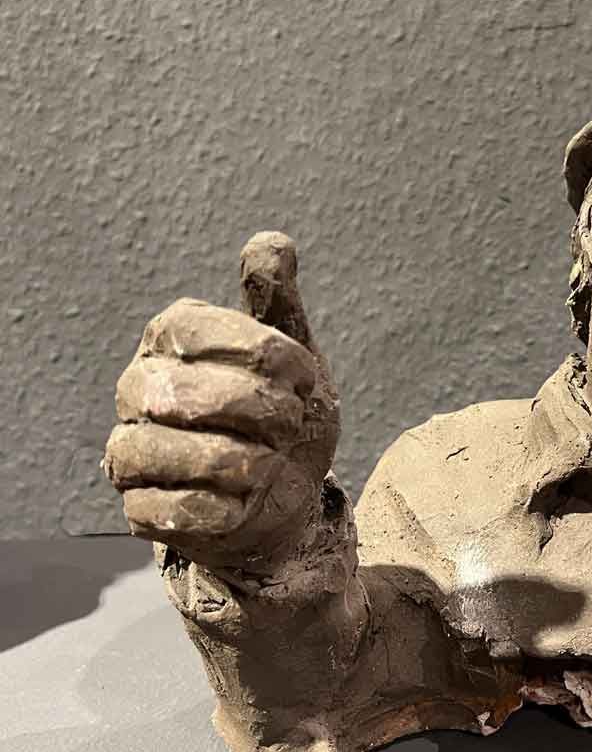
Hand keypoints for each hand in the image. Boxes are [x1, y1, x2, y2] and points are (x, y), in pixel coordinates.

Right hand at [103, 232, 339, 568]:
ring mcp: (129, 451)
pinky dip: (234, 507)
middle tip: (289, 424)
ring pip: (191, 455)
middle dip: (266, 413)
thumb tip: (271, 242)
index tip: (302, 379)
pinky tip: (247, 499)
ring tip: (271, 462)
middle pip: (194, 394)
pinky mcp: (138, 510)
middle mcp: (138, 387)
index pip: (205, 329)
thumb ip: (278, 304)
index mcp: (169, 338)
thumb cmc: (284, 420)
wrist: (287, 499)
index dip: (270, 357)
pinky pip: (186, 510)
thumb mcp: (295, 360)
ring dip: (255, 463)